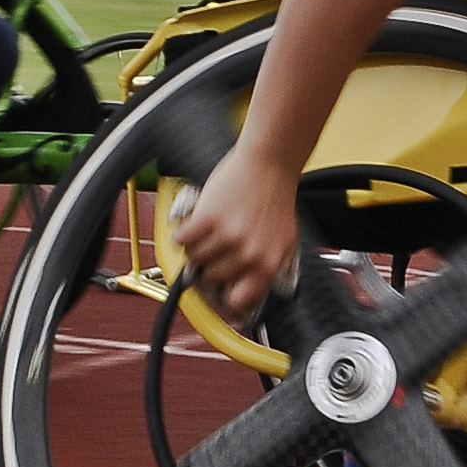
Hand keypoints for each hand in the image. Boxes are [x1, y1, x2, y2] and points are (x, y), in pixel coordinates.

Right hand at [173, 149, 299, 321]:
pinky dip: (183, 232)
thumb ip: (269, 269)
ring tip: (208, 231)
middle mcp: (248, 254)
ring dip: (197, 246)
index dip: (226, 299)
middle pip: (211, 279)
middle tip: (217, 247)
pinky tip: (194, 222)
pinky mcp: (208, 218)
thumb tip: (248, 299)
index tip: (219, 293)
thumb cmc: (276, 198)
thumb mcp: (285, 241)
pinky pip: (182, 239)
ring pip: (195, 259)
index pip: (239, 302)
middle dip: (211, 265)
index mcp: (268, 265)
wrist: (270, 164)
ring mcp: (227, 236)